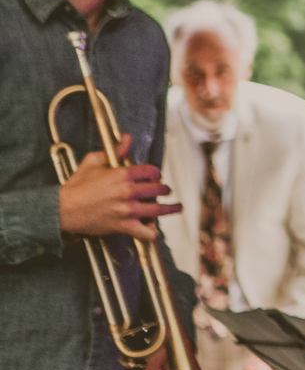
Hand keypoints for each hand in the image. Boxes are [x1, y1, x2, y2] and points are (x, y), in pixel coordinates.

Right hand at [58, 135, 180, 240]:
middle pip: (158, 189)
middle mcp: (128, 192)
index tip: (156, 177)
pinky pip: (144, 232)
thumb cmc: (76, 186)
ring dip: (170, 208)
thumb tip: (127, 138)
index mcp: (123, 175)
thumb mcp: (93, 162)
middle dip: (163, 189)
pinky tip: (154, 229)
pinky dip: (151, 232)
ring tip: (176, 208)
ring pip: (157, 209)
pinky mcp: (122, 226)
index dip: (156, 173)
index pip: (151, 172)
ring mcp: (127, 210)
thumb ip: (114, 150)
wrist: (62, 210)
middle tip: (164, 191)